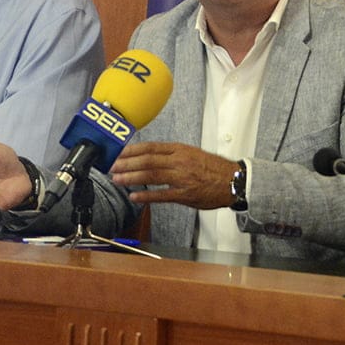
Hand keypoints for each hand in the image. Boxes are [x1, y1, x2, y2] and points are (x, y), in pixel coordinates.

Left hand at [110, 142, 237, 209]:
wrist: (233, 181)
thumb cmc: (213, 168)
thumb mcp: (192, 154)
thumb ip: (172, 156)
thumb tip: (150, 158)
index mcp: (180, 149)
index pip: (150, 147)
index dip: (132, 150)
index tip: (118, 153)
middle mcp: (179, 161)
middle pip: (147, 160)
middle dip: (126, 163)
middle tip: (111, 166)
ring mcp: (182, 177)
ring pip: (151, 175)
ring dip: (131, 177)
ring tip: (117, 179)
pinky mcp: (185, 194)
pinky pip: (162, 195)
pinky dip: (146, 196)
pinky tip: (134, 197)